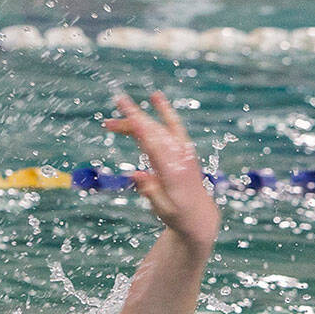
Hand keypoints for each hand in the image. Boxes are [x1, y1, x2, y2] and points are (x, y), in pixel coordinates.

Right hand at [103, 91, 219, 247]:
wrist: (199, 215)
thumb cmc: (177, 215)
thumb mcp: (162, 209)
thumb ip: (150, 191)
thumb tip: (135, 174)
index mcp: (173, 172)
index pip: (154, 145)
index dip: (140, 130)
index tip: (128, 117)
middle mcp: (179, 157)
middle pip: (154, 131)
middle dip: (134, 118)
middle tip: (114, 106)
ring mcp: (183, 151)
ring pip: (159, 127)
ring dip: (138, 119)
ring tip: (118, 111)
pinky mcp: (183, 149)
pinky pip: (172, 126)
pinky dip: (164, 112)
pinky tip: (156, 98)